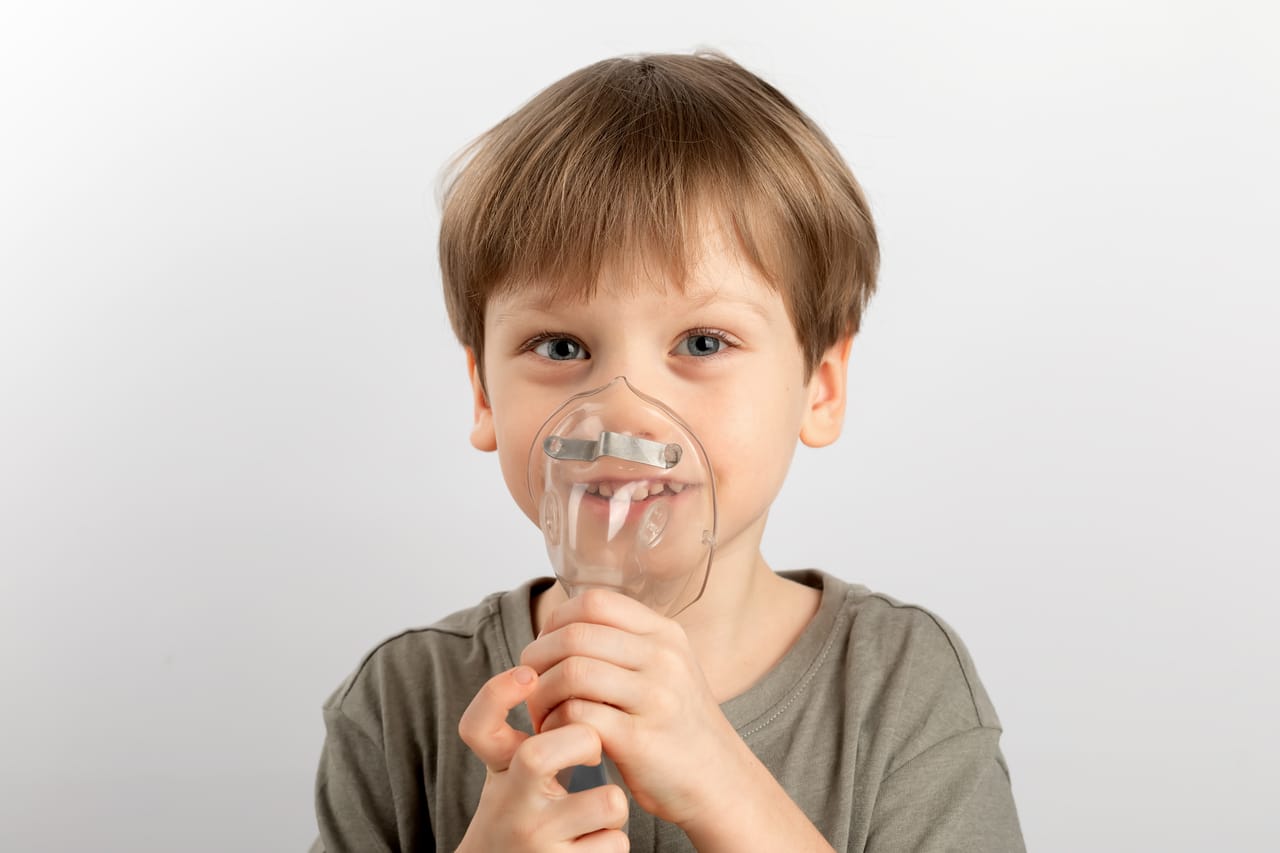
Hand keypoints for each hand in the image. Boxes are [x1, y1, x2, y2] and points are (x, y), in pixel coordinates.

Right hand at [455, 666, 629, 851]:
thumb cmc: (525, 804)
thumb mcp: (511, 764)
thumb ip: (532, 719)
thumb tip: (569, 642)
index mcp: (499, 770)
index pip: (479, 727)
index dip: (496, 693)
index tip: (525, 674)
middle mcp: (508, 804)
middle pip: (541, 755)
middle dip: (583, 742)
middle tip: (591, 753)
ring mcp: (535, 841)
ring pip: (606, 802)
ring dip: (613, 802)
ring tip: (597, 809)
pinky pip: (614, 842)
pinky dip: (613, 840)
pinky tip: (594, 842)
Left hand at [519, 590, 750, 826]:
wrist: (719, 782)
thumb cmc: (679, 727)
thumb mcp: (667, 669)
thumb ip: (625, 645)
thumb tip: (560, 628)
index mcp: (665, 634)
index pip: (594, 602)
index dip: (555, 622)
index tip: (546, 650)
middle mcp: (663, 659)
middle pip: (575, 635)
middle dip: (538, 660)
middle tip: (532, 687)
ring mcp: (655, 698)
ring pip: (571, 673)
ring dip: (542, 695)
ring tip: (543, 715)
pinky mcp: (640, 741)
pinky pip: (578, 716)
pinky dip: (555, 725)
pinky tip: (560, 737)